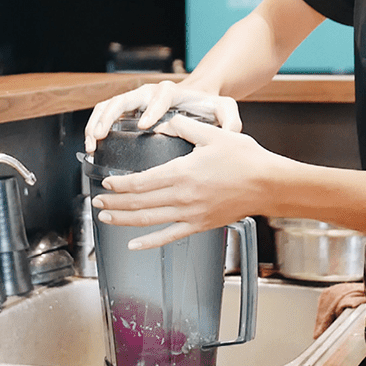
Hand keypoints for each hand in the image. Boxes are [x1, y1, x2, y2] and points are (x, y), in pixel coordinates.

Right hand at [84, 80, 241, 152]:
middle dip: (111, 116)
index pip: (160, 96)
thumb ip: (230, 118)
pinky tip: (93, 146)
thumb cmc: (209, 105)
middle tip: (102, 134)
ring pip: (110, 105)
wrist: (198, 99)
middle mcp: (150, 94)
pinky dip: (96, 127)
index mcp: (172, 93)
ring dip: (98, 122)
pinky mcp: (128, 111)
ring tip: (92, 142)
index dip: (152, 109)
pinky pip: (105, 114)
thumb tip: (231, 131)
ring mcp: (136, 102)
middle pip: (126, 98)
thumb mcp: (225, 108)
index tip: (145, 125)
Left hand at [91, 114, 278, 248]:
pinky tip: (133, 245)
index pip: (141, 182)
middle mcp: (182, 196)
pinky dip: (148, 242)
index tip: (106, 184)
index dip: (120, 185)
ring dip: (123, 220)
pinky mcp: (200, 225)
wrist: (269, 184)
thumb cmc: (245, 158)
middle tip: (96, 202)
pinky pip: (169, 236)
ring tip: (105, 218)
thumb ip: (185, 126)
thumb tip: (165, 120)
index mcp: (182, 172)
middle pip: (139, 203)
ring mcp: (190, 214)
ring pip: (148, 220)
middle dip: (114, 203)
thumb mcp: (212, 134)